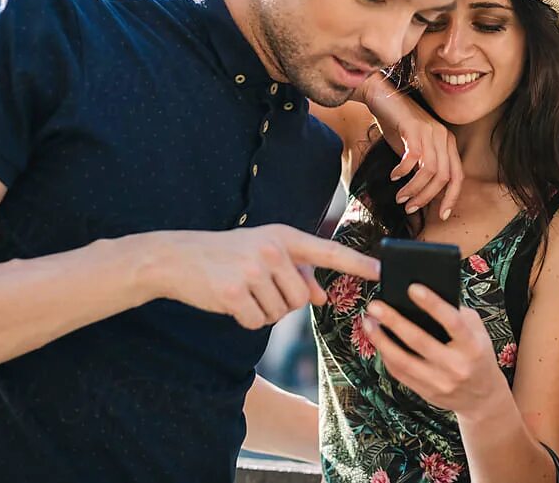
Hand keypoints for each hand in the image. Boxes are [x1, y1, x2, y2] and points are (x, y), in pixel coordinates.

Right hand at [149, 224, 379, 329]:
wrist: (177, 258)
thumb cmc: (226, 256)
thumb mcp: (264, 254)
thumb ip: (297, 273)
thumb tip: (323, 297)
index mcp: (283, 237)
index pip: (328, 251)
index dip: (356, 264)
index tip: (382, 272)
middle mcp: (272, 250)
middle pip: (302, 298)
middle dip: (283, 302)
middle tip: (256, 287)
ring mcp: (253, 270)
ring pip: (281, 313)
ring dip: (264, 311)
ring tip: (242, 291)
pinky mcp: (235, 292)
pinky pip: (259, 322)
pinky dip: (247, 320)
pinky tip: (231, 302)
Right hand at [361, 75, 462, 219]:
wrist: (382, 97)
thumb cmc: (397, 125)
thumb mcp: (414, 150)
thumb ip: (422, 169)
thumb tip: (423, 195)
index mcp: (448, 143)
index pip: (458, 176)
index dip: (451, 198)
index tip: (441, 215)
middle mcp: (443, 137)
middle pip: (444, 177)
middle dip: (427, 197)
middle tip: (409, 207)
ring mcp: (431, 131)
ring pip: (430, 171)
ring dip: (414, 188)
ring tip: (400, 196)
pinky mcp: (415, 128)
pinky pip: (414, 158)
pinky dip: (403, 172)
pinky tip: (393, 176)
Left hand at [363, 284, 506, 417]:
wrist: (483, 398)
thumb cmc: (478, 355)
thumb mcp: (478, 332)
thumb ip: (458, 315)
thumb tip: (427, 297)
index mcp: (472, 346)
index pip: (451, 321)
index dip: (432, 304)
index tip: (413, 288)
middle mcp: (456, 366)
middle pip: (419, 341)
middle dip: (394, 321)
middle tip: (375, 305)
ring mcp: (439, 382)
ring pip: (403, 360)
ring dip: (381, 340)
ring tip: (368, 322)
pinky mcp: (426, 393)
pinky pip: (399, 373)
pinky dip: (385, 356)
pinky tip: (377, 341)